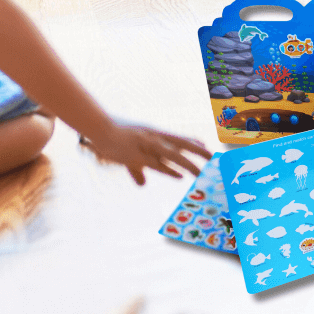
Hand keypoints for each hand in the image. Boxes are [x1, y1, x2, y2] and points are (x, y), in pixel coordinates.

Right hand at [80, 123, 211, 185]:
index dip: (192, 142)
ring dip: (188, 163)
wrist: (101, 128)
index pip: (178, 138)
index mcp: (154, 134)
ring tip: (202, 171)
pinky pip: (157, 164)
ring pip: (173, 155)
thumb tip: (142, 184)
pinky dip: (169, 170)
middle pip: (181, 143)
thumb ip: (138, 171)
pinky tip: (180, 175)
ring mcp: (147, 145)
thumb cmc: (115, 139)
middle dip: (198, 150)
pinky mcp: (139, 155)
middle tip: (213, 157)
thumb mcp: (129, 155)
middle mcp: (155, 138)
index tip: (205, 146)